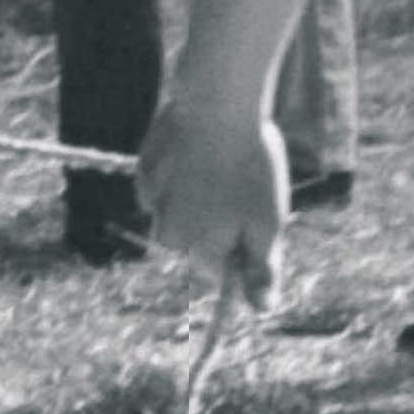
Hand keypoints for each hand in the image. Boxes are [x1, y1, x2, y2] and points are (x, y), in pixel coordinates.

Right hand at [139, 94, 287, 309]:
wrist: (218, 103)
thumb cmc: (250, 168)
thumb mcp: (268, 224)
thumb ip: (261, 270)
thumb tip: (262, 310)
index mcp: (198, 248)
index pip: (221, 268)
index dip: (244, 246)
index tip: (257, 215)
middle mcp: (168, 231)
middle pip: (195, 241)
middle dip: (217, 222)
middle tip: (244, 186)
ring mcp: (152, 198)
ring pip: (176, 211)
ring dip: (197, 196)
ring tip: (223, 164)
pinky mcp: (145, 167)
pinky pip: (162, 181)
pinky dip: (179, 169)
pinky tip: (196, 149)